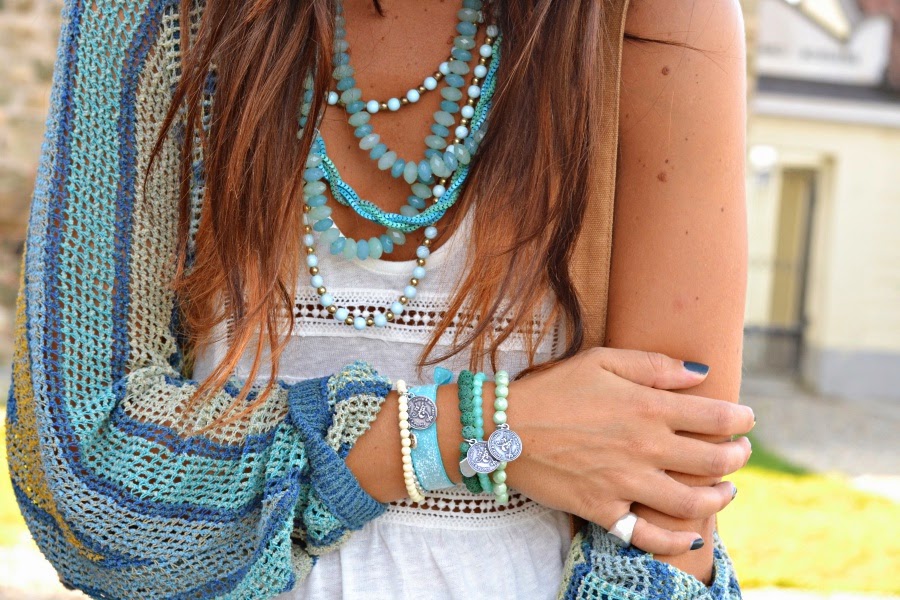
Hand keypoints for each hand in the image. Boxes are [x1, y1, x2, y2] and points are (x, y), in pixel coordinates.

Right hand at [504, 347, 753, 554]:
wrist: (503, 429)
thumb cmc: (551, 389)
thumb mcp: (600, 361)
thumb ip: (653, 365)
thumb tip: (700, 374)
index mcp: (648, 408)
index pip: (716, 418)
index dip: (741, 420)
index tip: (747, 419)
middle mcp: (644, 449)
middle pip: (713, 461)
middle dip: (737, 457)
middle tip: (741, 452)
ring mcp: (626, 484)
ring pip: (693, 502)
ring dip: (720, 497)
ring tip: (727, 490)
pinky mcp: (605, 511)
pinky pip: (650, 536)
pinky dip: (676, 540)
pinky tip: (692, 536)